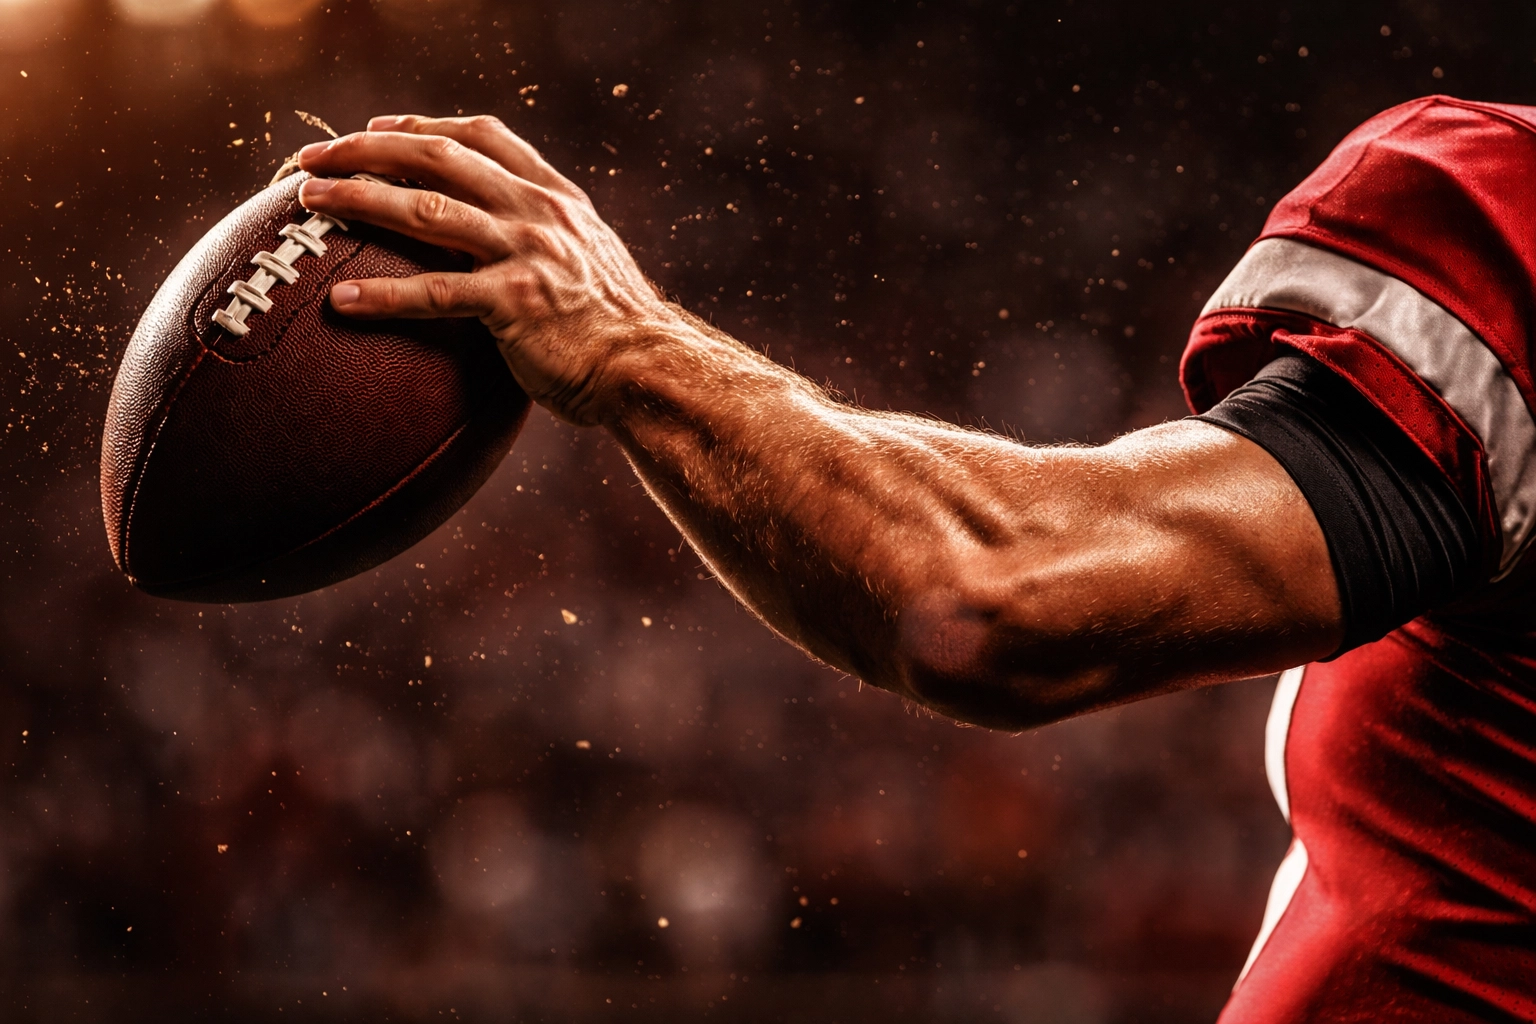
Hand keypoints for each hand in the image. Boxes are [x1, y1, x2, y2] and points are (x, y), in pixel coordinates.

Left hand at [296, 114, 681, 424]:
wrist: (649, 367)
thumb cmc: (616, 329)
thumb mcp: (590, 262)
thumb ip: (549, 239)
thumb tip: (506, 244)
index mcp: (556, 197)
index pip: (481, 137)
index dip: (421, 127)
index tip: (377, 129)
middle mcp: (539, 212)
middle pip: (437, 158)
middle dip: (366, 150)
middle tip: (313, 159)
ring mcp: (526, 253)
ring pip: (424, 210)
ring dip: (358, 199)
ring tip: (307, 203)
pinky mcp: (514, 304)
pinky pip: (434, 294)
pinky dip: (382, 296)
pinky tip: (341, 301)